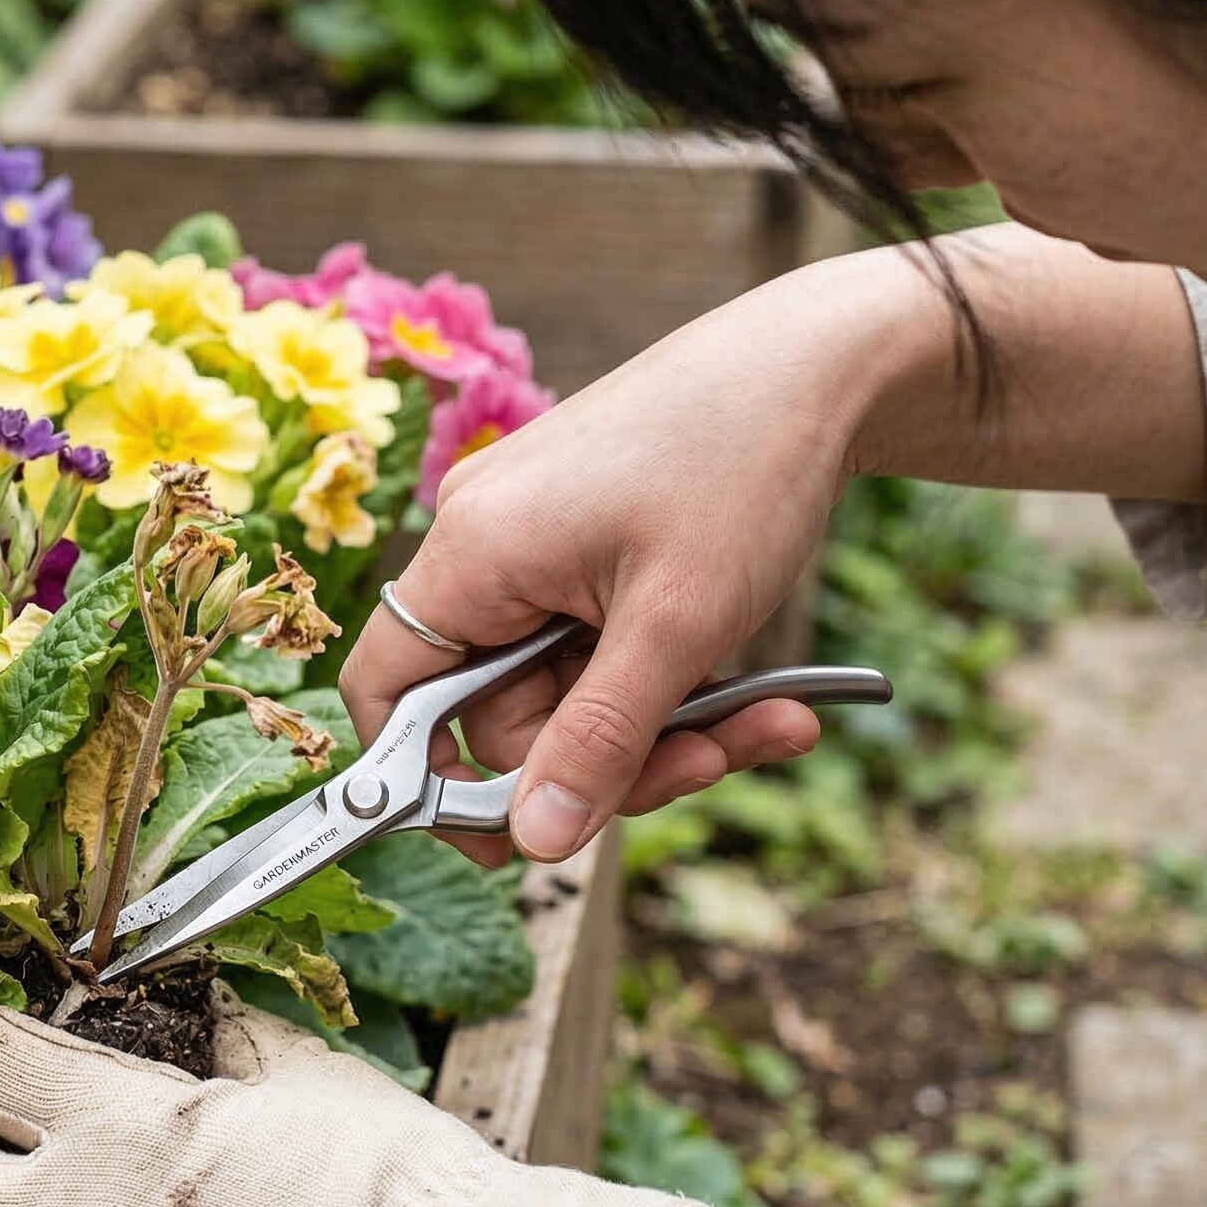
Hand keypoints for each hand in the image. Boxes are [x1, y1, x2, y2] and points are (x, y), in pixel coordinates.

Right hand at [342, 275, 896, 864]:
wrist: (819, 361)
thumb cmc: (742, 464)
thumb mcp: (677, 627)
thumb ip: (599, 743)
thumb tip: (535, 844)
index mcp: (472, 553)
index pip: (386, 694)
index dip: (429, 782)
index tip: (515, 836)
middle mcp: (484, 545)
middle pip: (502, 712)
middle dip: (610, 757)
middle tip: (711, 761)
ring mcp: (535, 543)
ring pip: (569, 689)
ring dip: (664, 726)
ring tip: (771, 719)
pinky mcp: (585, 544)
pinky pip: (603, 647)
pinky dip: (672, 679)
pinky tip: (762, 689)